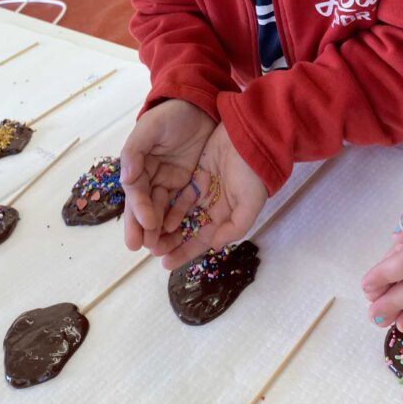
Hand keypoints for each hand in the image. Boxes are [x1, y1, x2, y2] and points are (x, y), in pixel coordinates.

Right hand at [119, 100, 215, 250]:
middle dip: (144, 228)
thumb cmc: (170, 115)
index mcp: (138, 166)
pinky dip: (180, 221)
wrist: (200, 106)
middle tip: (145, 249)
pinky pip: (184, 206)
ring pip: (163, 211)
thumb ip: (135, 151)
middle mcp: (152, 178)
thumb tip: (126, 177)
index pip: (136, 192)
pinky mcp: (190, 184)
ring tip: (161, 250)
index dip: (138, 210)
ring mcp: (171, 182)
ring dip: (160, 231)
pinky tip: (181, 236)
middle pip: (146, 207)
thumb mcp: (149, 128)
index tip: (144, 226)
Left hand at [153, 122, 268, 269]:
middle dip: (170, 241)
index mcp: (226, 217)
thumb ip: (235, 227)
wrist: (251, 139)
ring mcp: (203, 191)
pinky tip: (153, 211)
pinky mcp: (195, 175)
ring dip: (165, 224)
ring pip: (180, 213)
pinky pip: (178, 194)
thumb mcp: (251, 203)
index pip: (202, 240)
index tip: (166, 264)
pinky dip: (167, 203)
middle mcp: (213, 207)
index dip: (185, 253)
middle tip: (152, 249)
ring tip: (148, 234)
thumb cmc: (253, 174)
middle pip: (188, 229)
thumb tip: (214, 245)